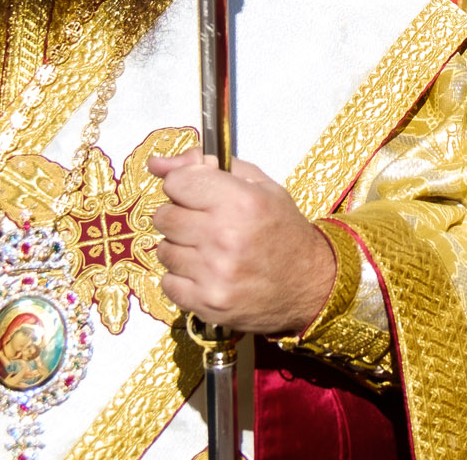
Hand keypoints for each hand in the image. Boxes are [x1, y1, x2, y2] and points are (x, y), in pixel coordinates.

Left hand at [150, 154, 335, 335]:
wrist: (308, 282)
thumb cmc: (283, 230)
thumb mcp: (260, 186)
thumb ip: (210, 166)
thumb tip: (157, 163)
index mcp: (242, 201)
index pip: (177, 182)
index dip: (185, 185)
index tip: (197, 192)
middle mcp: (225, 236)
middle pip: (164, 216)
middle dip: (180, 215)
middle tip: (206, 222)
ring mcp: (214, 273)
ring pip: (163, 250)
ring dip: (182, 248)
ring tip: (210, 250)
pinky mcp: (205, 302)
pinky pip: (167, 281)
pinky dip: (183, 277)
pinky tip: (207, 272)